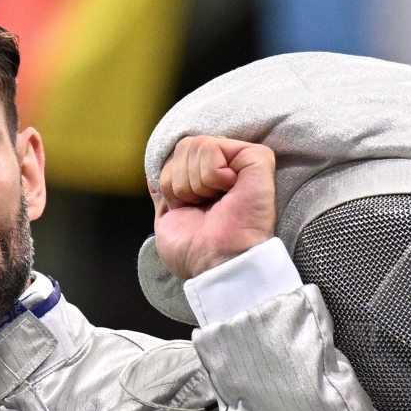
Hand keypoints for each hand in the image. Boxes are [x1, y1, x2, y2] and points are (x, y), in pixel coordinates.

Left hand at [151, 135, 276, 278]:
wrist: (217, 265)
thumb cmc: (196, 253)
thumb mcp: (168, 222)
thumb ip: (163, 196)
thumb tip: (153, 177)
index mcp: (208, 183)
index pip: (176, 157)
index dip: (171, 182)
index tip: (185, 208)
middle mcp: (226, 169)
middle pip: (185, 146)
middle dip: (180, 182)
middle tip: (201, 206)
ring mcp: (243, 162)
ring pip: (197, 145)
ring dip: (195, 183)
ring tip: (216, 203)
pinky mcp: (257, 158)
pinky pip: (214, 147)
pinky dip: (210, 174)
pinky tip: (229, 191)